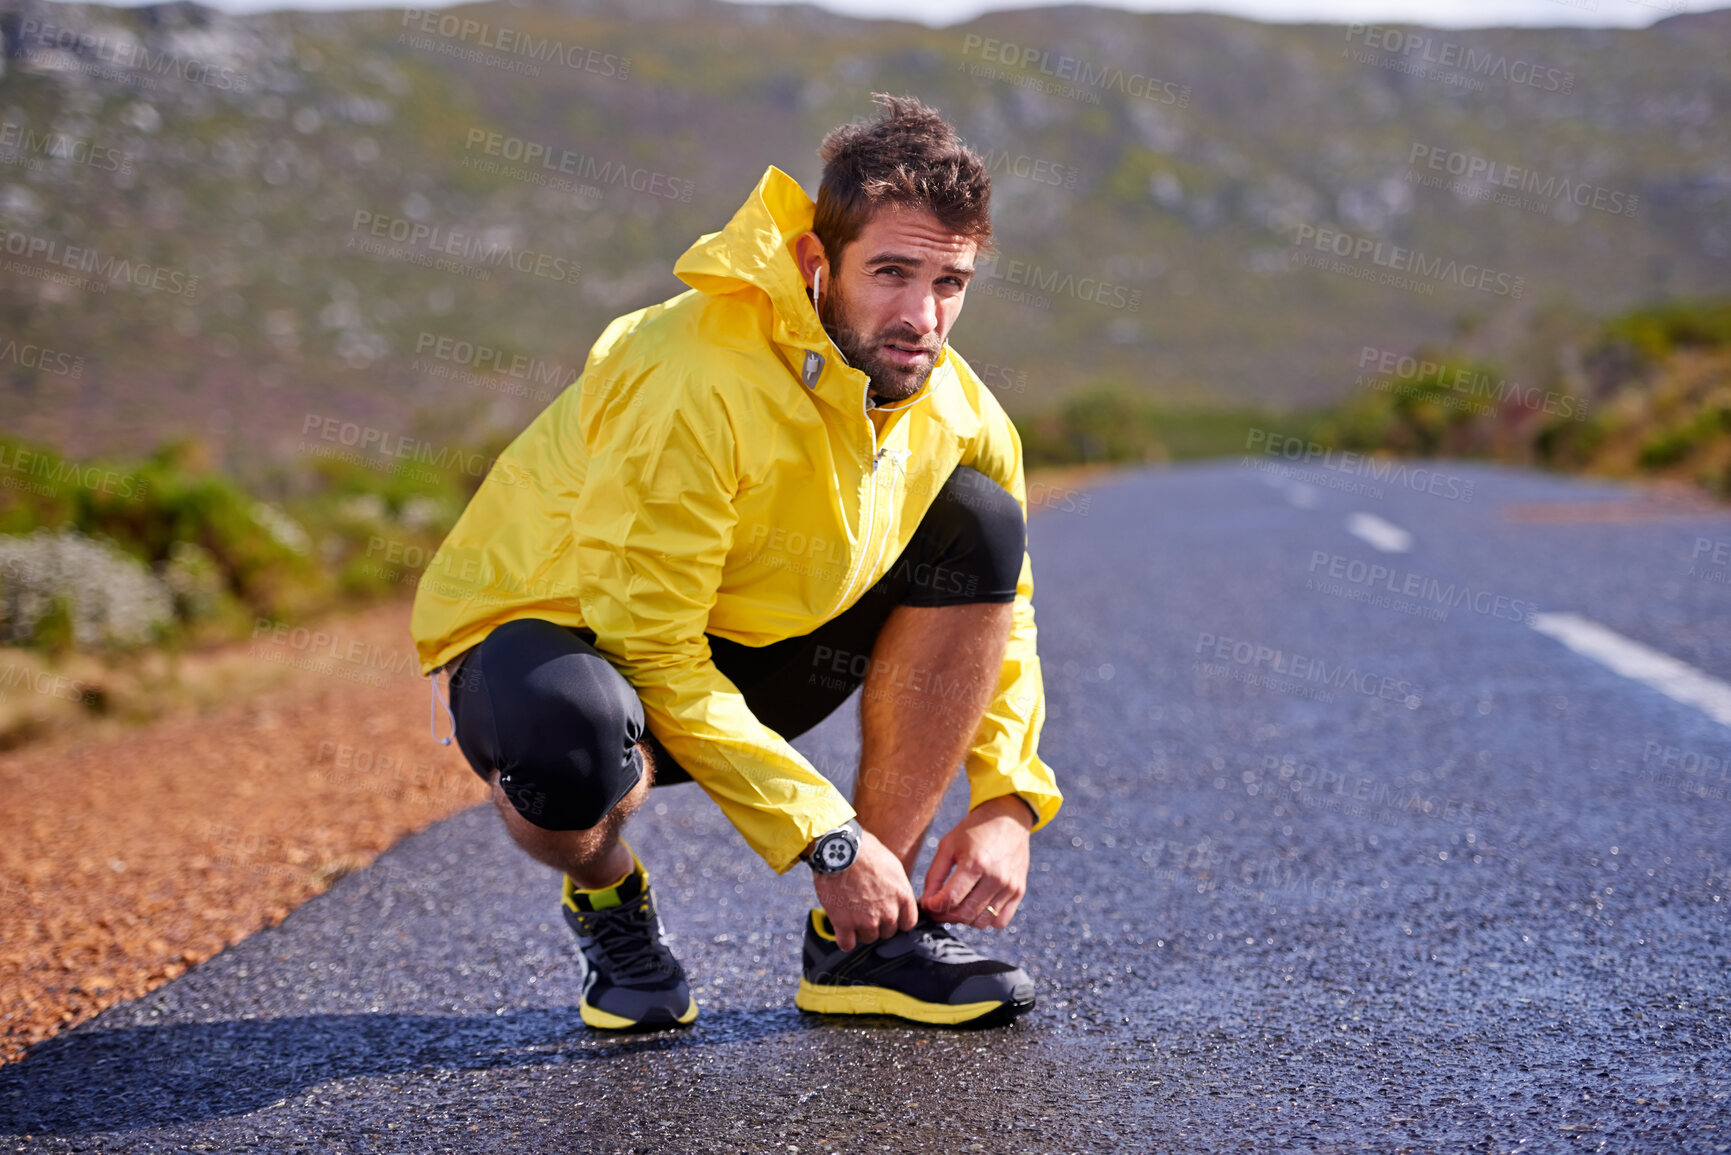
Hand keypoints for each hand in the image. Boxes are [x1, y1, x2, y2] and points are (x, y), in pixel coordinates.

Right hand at [812, 828, 917, 951]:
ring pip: (868, 938)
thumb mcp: (893, 866)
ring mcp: (866, 920)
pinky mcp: (844, 923)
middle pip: (887, 932)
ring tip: (852, 913)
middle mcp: (888, 912)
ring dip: (860, 930)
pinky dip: (845, 939)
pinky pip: (847, 944)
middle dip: (878, 923)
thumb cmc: (865, 851)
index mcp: (902, 896)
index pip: (907, 923)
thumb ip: (897, 889)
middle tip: (865, 909)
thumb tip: (895, 898)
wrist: (839, 849)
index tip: (887, 915)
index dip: (896, 920)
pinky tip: (842, 929)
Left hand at [920, 795, 1031, 929]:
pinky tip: (977, 905)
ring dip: (964, 919)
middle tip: (937, 908)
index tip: (927, 904)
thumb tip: (927, 902)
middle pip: (965, 914)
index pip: (950, 899)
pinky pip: (1000, 921)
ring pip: (981, 922)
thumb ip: (935, 875)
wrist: (1008, 818)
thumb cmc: (974, 830)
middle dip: (945, 915)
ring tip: (956, 905)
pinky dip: (986, 920)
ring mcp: (1010, 887)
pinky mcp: (1019, 891)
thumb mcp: (948, 845)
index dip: (933, 907)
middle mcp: (996, 878)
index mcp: (976, 863)